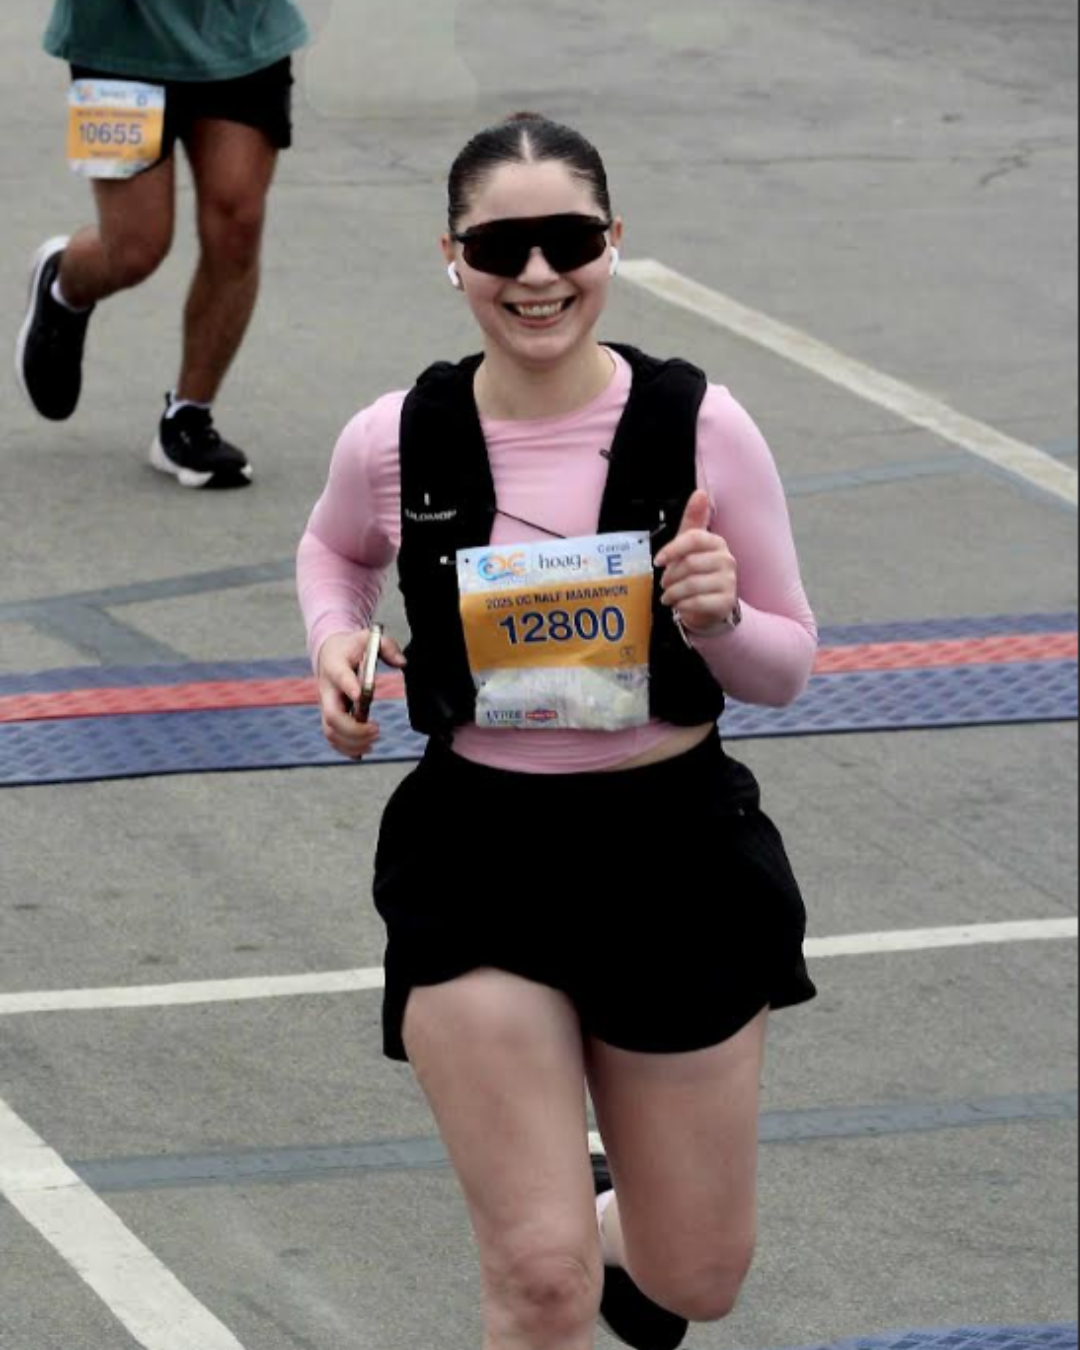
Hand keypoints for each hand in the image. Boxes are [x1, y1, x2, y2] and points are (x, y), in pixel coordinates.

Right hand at [317, 629, 406, 759]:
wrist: (329, 652)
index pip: (339, 677)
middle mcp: (327, 689)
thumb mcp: (369, 638)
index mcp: (335, 666)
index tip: (361, 696)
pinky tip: (363, 750)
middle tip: (377, 729)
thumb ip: (387, 646)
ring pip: (330, 731)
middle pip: (332, 715)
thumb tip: (402, 663)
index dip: (349, 687)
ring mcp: (326, 705)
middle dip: (354, 728)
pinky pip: (332, 738)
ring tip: (373, 741)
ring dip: (351, 742)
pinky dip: (345, 748)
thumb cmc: (352, 647)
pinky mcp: (329, 716)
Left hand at [654, 490, 738, 636]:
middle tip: (664, 583)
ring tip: (669, 596)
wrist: (711, 606)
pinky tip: (680, 606)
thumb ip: (693, 520)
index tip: (657, 561)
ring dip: (673, 593)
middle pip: (689, 563)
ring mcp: (729, 581)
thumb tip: (700, 493)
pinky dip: (682, 606)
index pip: (693, 539)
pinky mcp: (726, 602)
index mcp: (717, 543)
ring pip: (690, 585)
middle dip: (670, 576)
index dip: (672, 549)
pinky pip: (696, 602)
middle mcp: (727, 560)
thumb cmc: (697, 573)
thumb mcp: (690, 546)